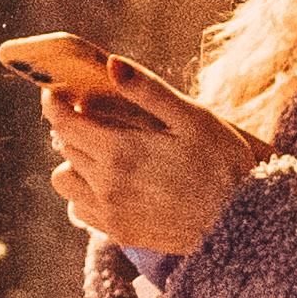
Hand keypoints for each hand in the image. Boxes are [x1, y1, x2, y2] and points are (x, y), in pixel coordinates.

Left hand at [38, 55, 263, 259]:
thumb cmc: (223, 164)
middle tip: (97, 118)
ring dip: (75, 162)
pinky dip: (85, 194)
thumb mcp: (192, 118)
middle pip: (65, 147)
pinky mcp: (119, 233)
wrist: (241, 223)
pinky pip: (79, 210)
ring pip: (65, 181)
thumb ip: (148, 91)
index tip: (55, 93)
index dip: (54, 104)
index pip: (63, 123)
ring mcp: (110, 213)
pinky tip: (112, 184)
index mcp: (120, 151)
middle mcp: (106, 184)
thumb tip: (111, 64)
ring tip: (104, 154)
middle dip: (74, 128)